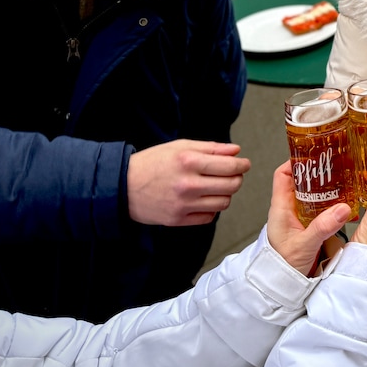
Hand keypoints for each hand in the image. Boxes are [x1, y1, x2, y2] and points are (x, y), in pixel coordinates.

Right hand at [127, 140, 250, 225]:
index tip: (244, 164)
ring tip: (216, 187)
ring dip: (225, 194)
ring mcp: (183, 204)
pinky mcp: (178, 219)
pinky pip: (209, 216)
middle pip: (231, 185)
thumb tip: (235, 151)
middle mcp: (187, 184)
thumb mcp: (180, 146)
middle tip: (232, 175)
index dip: (242, 165)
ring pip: (223, 202)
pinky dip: (212, 208)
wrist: (122, 186)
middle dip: (237, 179)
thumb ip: (210, 148)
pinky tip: (204, 199)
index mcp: (188, 161)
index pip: (230, 166)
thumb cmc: (152, 163)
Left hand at [266, 160, 350, 274]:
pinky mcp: (311, 227)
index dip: (296, 161)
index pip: (283, 174)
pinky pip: (322, 208)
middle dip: (318, 170)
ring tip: (346, 178)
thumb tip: (342, 208)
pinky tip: (346, 201)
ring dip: (328, 186)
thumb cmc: (283, 266)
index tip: (313, 152)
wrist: (282, 288)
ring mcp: (301, 219)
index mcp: (281, 208)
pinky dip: (334, 202)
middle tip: (337, 162)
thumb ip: (322, 227)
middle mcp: (290, 210)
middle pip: (302, 180)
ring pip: (314, 194)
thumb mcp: (303, 245)